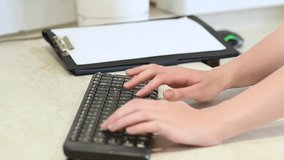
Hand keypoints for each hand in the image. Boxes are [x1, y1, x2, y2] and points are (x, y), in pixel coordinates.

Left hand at [100, 99, 221, 145]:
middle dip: (117, 115)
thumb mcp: (173, 112)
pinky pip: (149, 124)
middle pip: (133, 107)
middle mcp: (160, 107)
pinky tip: (129, 131)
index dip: (121, 110)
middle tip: (106, 124)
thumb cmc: (192, 120)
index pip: (135, 103)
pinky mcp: (169, 126)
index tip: (112, 118)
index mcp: (160, 103)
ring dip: (122, 121)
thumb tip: (146, 119)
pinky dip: (137, 127)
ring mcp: (164, 115)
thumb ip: (160, 113)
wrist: (208, 124)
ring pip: (138, 115)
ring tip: (111, 128)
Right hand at [124, 64, 224, 101]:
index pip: (159, 78)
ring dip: (139, 72)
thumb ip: (182, 93)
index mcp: (179, 75)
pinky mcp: (171, 75)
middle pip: (151, 70)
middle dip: (138, 77)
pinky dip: (145, 72)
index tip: (140, 94)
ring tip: (127, 76)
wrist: (216, 79)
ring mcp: (171, 72)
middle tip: (127, 85)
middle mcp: (173, 71)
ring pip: (152, 68)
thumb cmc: (209, 86)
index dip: (148, 86)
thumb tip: (166, 94)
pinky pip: (155, 72)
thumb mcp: (198, 93)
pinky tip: (140, 76)